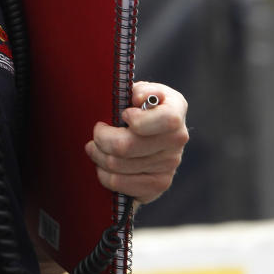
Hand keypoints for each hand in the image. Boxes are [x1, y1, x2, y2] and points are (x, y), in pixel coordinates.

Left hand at [85, 81, 188, 204]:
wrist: (140, 130)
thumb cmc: (132, 105)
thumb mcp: (134, 90)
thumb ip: (137, 90)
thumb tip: (138, 98)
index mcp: (176, 108)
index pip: (166, 120)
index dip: (138, 119)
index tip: (123, 114)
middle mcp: (178, 138)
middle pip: (128, 146)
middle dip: (101, 139)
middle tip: (96, 132)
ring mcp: (170, 164)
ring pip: (118, 166)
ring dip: (98, 156)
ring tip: (94, 147)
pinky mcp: (158, 184)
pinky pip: (120, 184)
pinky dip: (104, 175)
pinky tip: (102, 164)